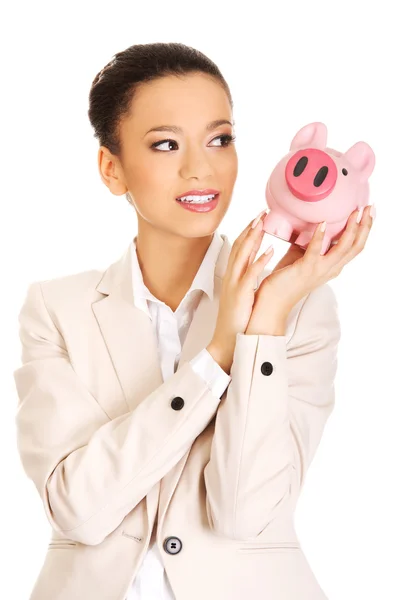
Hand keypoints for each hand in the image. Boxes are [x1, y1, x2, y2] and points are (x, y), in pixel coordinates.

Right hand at [207, 210, 274, 372]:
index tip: (259, 217)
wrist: (226, 339)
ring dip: (252, 238)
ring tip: (262, 222)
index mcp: (234, 275)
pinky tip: (268, 250)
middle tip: (262, 211)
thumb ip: (250, 276)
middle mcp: (232, 276)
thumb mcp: (243, 293)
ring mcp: (235, 284)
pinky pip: (250, 275)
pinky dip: (259, 261)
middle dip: (250, 228)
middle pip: (240, 246)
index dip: (248, 231)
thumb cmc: (237, 318)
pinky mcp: (241, 295)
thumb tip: (259, 263)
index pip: (240, 248)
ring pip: (242, 255)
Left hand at [245, 204, 374, 334]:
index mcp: (332, 266)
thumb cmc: (285, 278)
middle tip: (368, 207)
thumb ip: (308, 241)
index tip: (367, 212)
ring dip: (351, 229)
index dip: (364, 230)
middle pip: (356, 247)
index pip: (355, 247)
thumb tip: (308, 221)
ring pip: (343, 249)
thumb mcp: (300, 255)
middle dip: (365, 226)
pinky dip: (320, 235)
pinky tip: (322, 223)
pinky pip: (316, 250)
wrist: (273, 301)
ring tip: (354, 213)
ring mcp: (320, 270)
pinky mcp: (306, 269)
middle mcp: (331, 269)